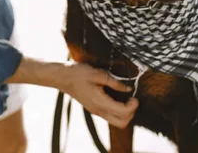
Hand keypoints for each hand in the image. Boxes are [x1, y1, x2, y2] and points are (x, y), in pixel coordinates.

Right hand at [5, 56, 138, 127]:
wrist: (62, 77)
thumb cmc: (78, 73)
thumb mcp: (98, 73)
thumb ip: (114, 82)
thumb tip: (128, 88)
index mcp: (100, 102)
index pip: (123, 113)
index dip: (133, 106)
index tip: (135, 96)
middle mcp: (99, 110)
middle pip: (122, 123)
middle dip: (131, 113)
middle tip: (132, 99)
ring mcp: (96, 111)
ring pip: (116, 122)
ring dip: (125, 113)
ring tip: (126, 98)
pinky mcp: (94, 109)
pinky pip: (110, 116)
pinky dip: (118, 111)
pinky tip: (118, 98)